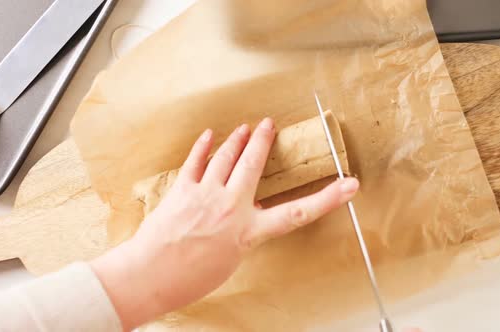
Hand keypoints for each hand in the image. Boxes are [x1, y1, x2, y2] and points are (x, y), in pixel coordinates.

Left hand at [91, 118, 359, 329]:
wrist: (151, 276)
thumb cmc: (189, 278)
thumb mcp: (231, 261)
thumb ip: (241, 235)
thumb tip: (242, 221)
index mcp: (248, 232)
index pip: (297, 213)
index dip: (327, 199)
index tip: (348, 185)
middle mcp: (231, 207)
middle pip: (254, 164)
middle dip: (263, 140)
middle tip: (269, 124)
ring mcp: (205, 194)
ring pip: (226, 156)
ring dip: (237, 139)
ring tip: (244, 127)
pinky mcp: (182, 189)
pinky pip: (196, 161)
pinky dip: (203, 146)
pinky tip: (208, 136)